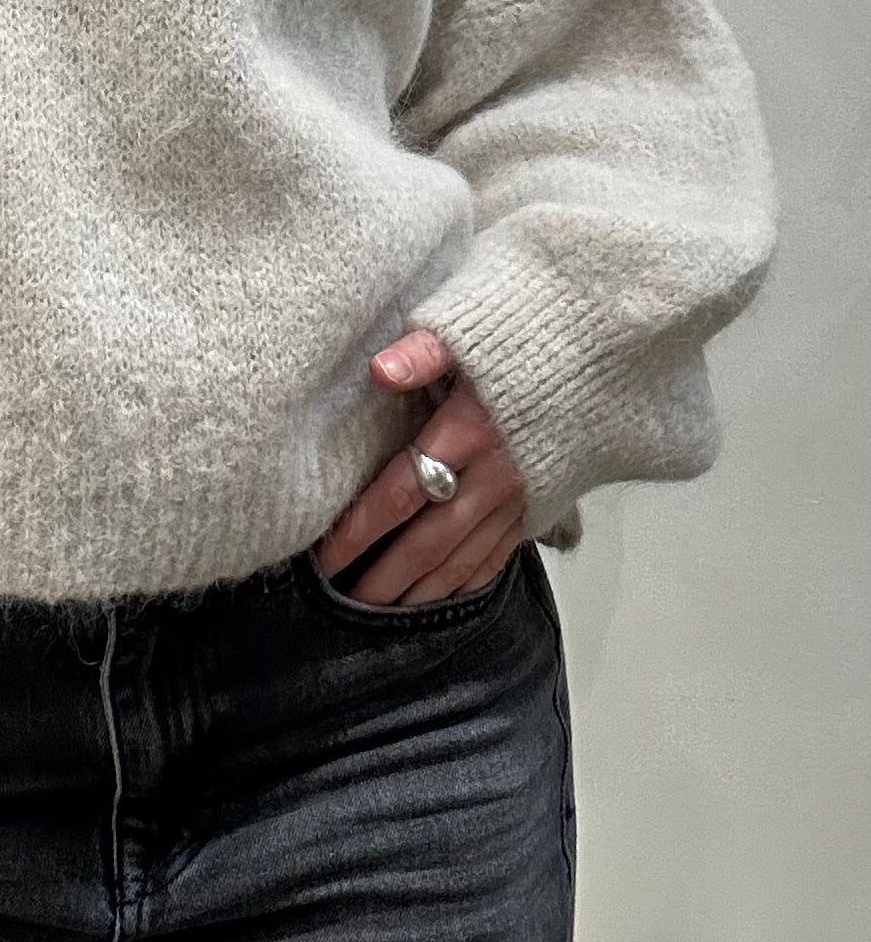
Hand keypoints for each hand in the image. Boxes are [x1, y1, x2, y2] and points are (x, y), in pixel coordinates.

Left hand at [312, 328, 527, 606]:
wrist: (616, 340)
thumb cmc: (533, 326)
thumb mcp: (475, 326)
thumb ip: (426, 350)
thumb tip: (380, 371)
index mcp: (470, 430)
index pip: (399, 493)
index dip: (358, 530)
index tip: (324, 557)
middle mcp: (497, 473)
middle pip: (428, 542)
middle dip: (384, 579)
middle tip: (345, 606)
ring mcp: (524, 493)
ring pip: (465, 557)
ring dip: (423, 590)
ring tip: (386, 615)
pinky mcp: (548, 500)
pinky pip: (504, 552)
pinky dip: (471, 579)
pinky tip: (447, 594)